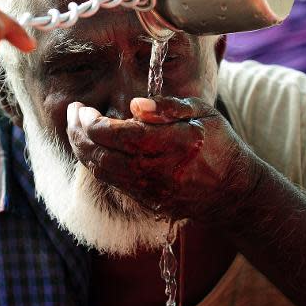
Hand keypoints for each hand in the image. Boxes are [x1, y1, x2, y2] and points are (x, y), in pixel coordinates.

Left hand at [66, 96, 259, 221]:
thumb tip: (134, 105)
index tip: (82, 107)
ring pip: (101, 170)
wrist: (233, 191)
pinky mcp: (146, 200)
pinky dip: (95, 162)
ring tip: (76, 128)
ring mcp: (150, 189)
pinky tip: (93, 147)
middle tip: (72, 112)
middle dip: (78, 132)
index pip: (117, 135)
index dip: (91, 122)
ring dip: (81, 149)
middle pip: (101, 154)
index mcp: (172, 143)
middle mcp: (157, 170)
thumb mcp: (202, 113)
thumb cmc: (219, 144)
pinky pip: (111, 181)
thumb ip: (168, 107)